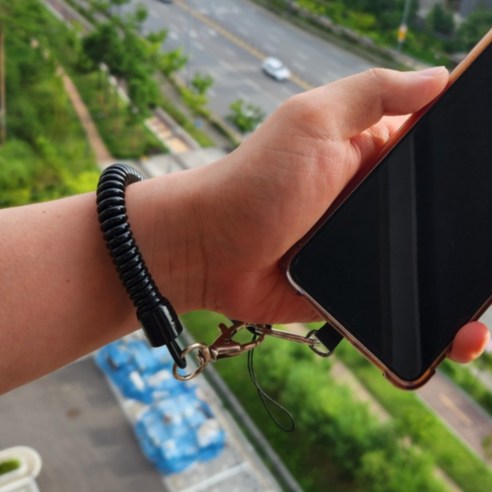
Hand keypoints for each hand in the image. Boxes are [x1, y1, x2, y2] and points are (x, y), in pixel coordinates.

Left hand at [185, 67, 488, 362]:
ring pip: (426, 274)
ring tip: (479, 326)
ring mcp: (366, 253)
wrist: (209, 249)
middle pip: (443, 226)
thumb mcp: (311, 122)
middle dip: (474, 248)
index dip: (473, 178)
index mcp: (375, 160)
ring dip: (460, 299)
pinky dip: (424, 327)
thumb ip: (371, 95)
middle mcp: (376, 207)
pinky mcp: (351, 293)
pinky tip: (452, 341)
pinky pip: (396, 310)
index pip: (442, 163)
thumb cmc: (254, 182)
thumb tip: (437, 77)